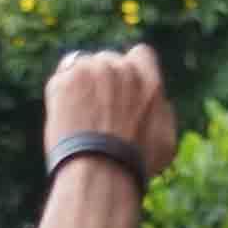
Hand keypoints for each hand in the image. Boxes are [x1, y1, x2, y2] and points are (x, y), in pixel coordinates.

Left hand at [38, 42, 178, 182]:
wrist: (99, 172)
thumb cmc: (134, 165)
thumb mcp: (165, 142)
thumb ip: (161, 112)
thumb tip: (158, 103)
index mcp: (148, 78)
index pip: (141, 54)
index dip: (131, 70)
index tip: (124, 88)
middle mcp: (119, 68)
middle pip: (109, 60)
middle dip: (104, 80)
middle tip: (98, 108)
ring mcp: (90, 71)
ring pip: (84, 66)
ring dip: (83, 83)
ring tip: (80, 114)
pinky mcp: (64, 80)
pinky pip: (62, 77)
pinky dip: (63, 92)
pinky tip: (65, 114)